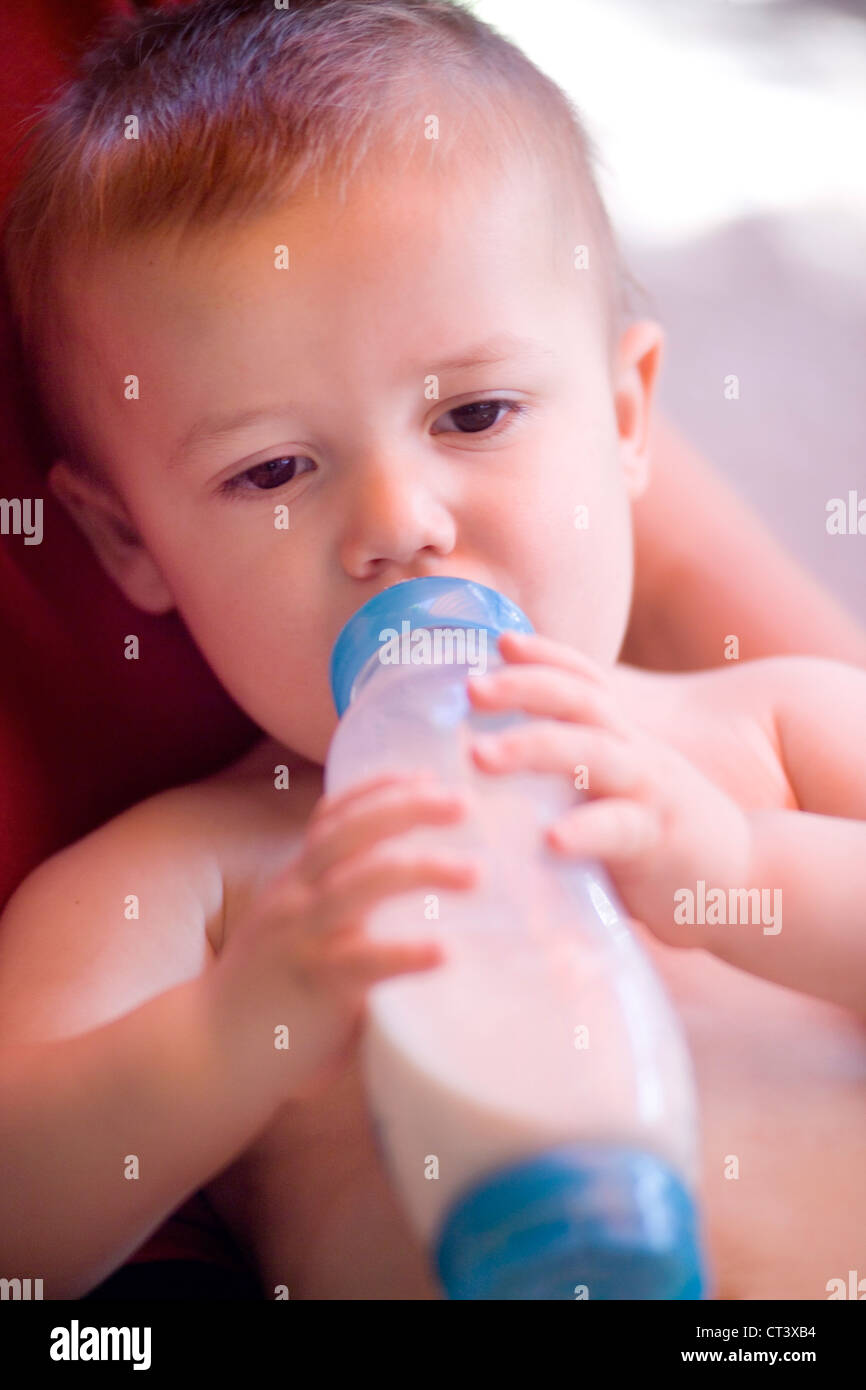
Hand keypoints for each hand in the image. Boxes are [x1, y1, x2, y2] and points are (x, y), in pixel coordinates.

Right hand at [212, 770, 477, 1101]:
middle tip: (462, 804)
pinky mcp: (313, 987)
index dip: (379, 789)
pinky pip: (363, 962)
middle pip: (350, 835)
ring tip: (473, 874)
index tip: (427, 775)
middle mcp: (296, 899)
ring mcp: (302, 940)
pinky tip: (443, 952)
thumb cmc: (264, 993)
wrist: (207, 1053)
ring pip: (361, 886)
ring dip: (421, 871)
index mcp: (295, 883)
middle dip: (406, 810)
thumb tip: (406, 903)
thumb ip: (338, 912)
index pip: (333, 817)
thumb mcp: (293, 932)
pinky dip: (405, 953)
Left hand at [466, 631, 752, 948]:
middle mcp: (634, 751)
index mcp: (621, 737)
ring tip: (481, 754)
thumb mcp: (615, 788)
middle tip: (470, 687)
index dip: (545, 655)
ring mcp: (647, 792)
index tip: (500, 638)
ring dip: (534, 746)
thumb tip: (495, 766)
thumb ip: (568, 772)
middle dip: (523, 687)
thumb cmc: (659, 833)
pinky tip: (548, 839)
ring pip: (592, 754)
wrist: (746, 877)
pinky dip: (583, 831)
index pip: (582, 680)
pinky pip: (617, 829)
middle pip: (579, 701)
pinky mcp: (656, 840)